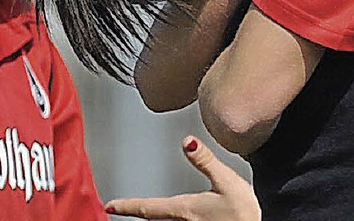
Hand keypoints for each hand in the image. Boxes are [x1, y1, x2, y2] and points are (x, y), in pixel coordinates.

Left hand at [105, 136, 260, 220]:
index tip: (110, 205)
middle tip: (121, 208)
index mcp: (185, 210)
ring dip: (155, 219)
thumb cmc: (243, 213)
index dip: (128, 206)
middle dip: (140, 213)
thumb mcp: (226, 181)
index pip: (149, 208)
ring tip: (145, 213)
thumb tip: (186, 141)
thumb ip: (205, 161)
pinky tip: (176, 218)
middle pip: (155, 220)